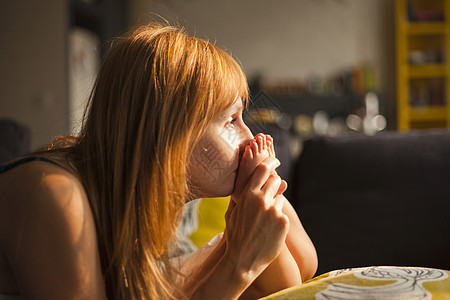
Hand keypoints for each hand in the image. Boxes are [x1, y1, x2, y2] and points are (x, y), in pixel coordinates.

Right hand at [223, 134, 289, 277]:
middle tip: (273, 188)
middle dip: (275, 183)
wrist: (242, 259)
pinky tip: (269, 229)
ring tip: (264, 219)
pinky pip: (282, 213)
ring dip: (274, 203)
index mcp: (247, 194)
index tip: (275, 160)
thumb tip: (250, 178)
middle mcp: (261, 199)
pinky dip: (278, 218)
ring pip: (279, 197)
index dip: (271, 162)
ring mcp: (273, 210)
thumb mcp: (232, 211)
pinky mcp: (283, 222)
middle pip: (275, 180)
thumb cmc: (235, 235)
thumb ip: (242, 194)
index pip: (263, 169)